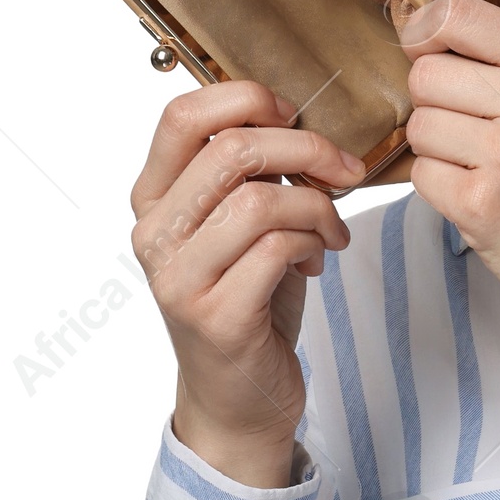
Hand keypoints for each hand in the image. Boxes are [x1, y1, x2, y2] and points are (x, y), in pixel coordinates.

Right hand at [129, 81, 367, 485]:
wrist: (239, 399)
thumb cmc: (249, 303)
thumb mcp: (243, 227)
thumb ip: (252, 176)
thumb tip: (297, 121)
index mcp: (155, 200)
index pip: (182, 116)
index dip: (247, 100)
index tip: (294, 116)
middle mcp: (155, 234)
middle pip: (233, 150)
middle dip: (308, 149)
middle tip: (345, 171)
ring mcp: (180, 277)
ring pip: (261, 201)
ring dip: (318, 207)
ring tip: (333, 230)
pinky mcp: (216, 315)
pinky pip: (278, 249)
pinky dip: (314, 243)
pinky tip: (318, 259)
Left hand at [394, 0, 499, 357]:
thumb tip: (420, 29)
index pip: (455, 12)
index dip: (425, 34)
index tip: (428, 56)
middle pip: (425, 74)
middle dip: (434, 106)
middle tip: (475, 136)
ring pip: (418, 125)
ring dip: (437, 151)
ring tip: (485, 171)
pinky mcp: (482, 203)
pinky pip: (421, 174)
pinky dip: (441, 190)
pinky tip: (483, 201)